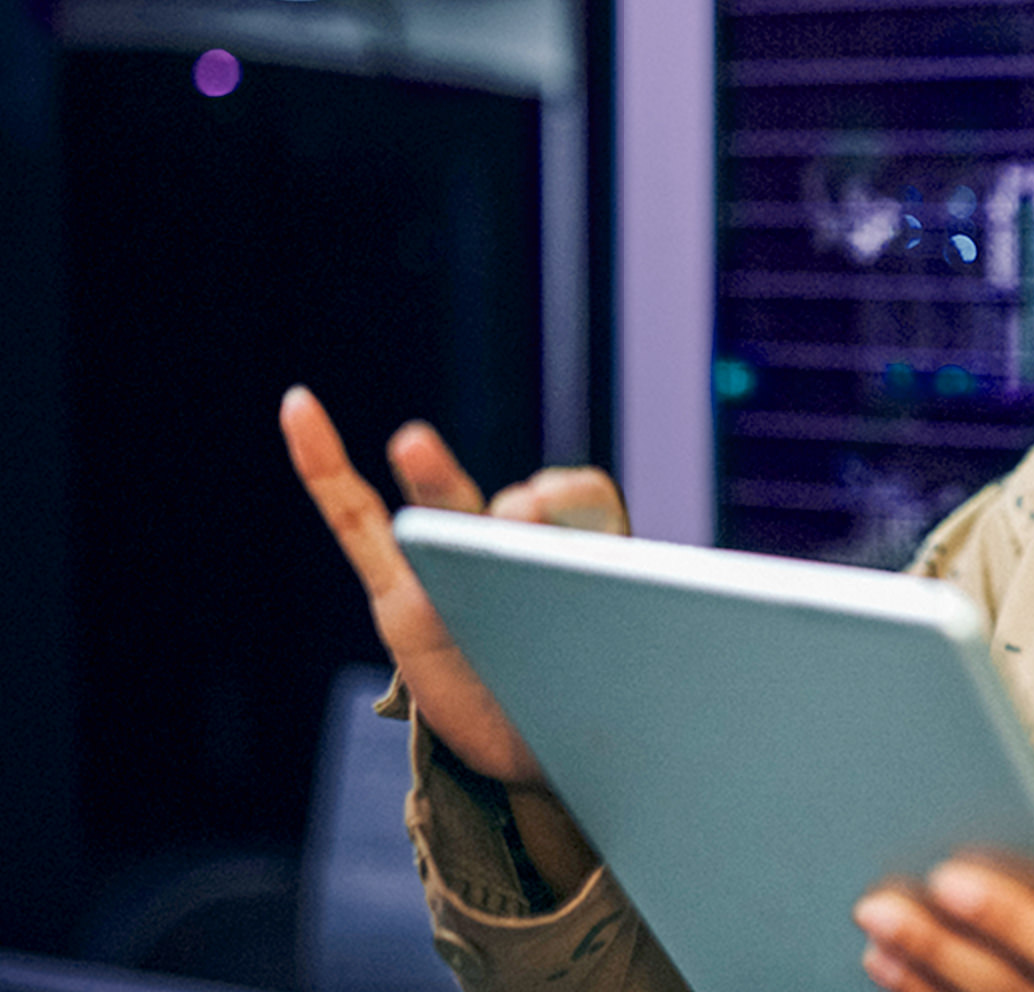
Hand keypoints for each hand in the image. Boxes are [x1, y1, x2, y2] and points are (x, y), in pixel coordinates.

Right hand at [278, 385, 629, 783]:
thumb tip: (554, 568)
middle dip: (520, 513)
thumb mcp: (612, 666)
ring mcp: (452, 568)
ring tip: (413, 445)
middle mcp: (517, 549)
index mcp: (584, 553)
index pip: (584, 499)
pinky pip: (355, 520)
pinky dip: (324, 466)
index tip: (559, 507)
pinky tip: (299, 407)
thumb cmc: (591, 695)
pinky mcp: (397, 597)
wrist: (535, 748)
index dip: (574, 498)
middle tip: (522, 513)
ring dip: (431, 474)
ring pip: (439, 509)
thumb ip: (601, 624)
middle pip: (515, 508)